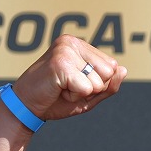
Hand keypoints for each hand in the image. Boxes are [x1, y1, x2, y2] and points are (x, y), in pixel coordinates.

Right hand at [10, 35, 127, 121]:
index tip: (74, 83)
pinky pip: (86, 88)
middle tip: (67, 87)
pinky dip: (74, 96)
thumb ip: (109, 85)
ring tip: (61, 88)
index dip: (97, 83)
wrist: (27, 108)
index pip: (112, 67)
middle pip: (108, 72)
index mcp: (79, 45)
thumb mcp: (89, 95)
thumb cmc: (57, 99)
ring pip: (98, 81)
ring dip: (81, 93)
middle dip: (91, 87)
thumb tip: (123, 70)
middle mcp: (72, 43)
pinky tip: (58, 90)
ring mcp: (65, 50)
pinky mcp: (60, 63)